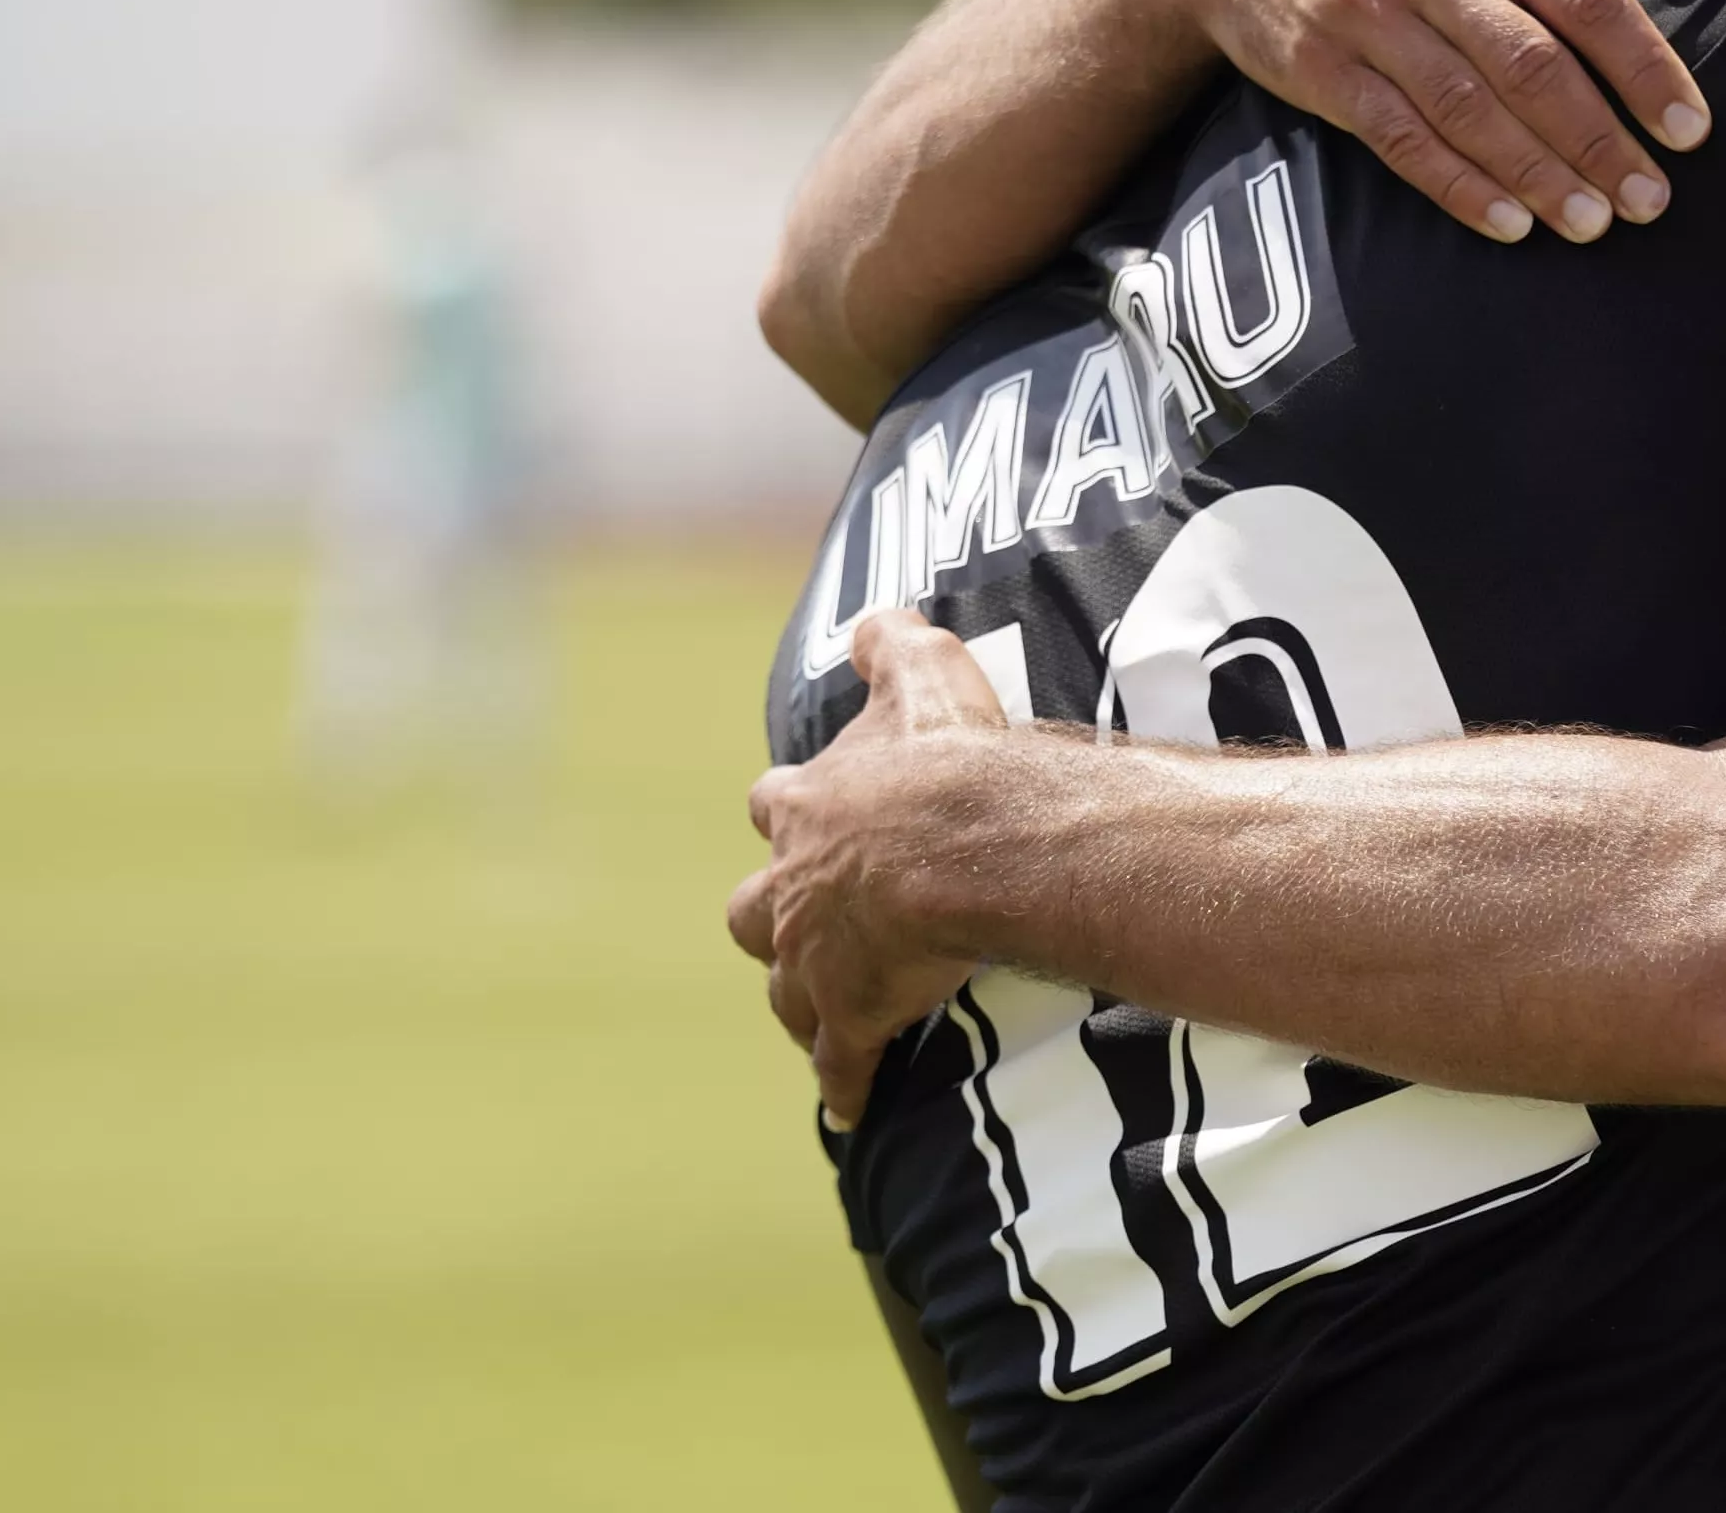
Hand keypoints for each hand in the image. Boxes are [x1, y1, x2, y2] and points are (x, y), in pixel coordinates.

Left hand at [727, 611, 1011, 1128]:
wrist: (970, 841)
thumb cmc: (948, 757)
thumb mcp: (923, 672)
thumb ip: (892, 644)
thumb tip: (872, 619)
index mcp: (807, 810)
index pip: (778, 808)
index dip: (796, 815)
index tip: (810, 821)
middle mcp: (792, 888)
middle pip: (756, 913)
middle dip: (777, 920)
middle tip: (813, 927)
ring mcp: (815, 959)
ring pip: (788, 993)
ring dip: (805, 1002)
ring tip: (827, 1017)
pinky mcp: (850, 1016)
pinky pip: (840, 1064)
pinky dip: (843, 1084)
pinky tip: (850, 1107)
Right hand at [1151, 0, 1708, 246]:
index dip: (1644, 67)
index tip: (1690, 129)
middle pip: (1532, 65)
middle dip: (1599, 140)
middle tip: (1651, 200)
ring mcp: (1369, 17)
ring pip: (1469, 109)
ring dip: (1537, 174)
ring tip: (1592, 223)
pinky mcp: (1320, 68)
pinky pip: (1398, 137)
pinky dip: (1456, 185)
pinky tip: (1507, 223)